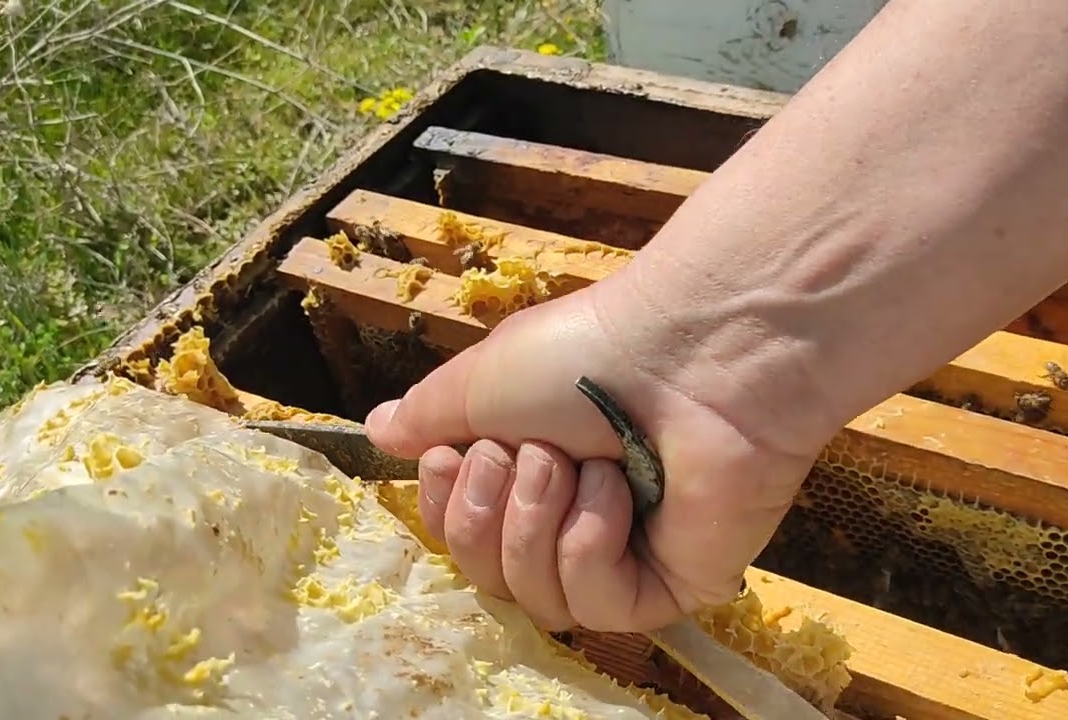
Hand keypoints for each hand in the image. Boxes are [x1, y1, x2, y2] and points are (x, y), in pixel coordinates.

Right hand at [364, 259, 836, 632]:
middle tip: (526, 453)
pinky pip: (596, 603)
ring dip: (538, 521)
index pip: (462, 535)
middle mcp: (572, 517)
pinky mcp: (670, 584)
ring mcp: (623, 555)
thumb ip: (429, 416)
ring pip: (536, 598)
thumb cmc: (587, 353)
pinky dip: (591, 542)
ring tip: (574, 462)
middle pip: (489, 575)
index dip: (445, 511)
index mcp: (530, 469)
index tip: (451, 458)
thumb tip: (379, 429)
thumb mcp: (483, 380)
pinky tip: (619, 490)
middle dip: (488, 514)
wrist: (687, 351)